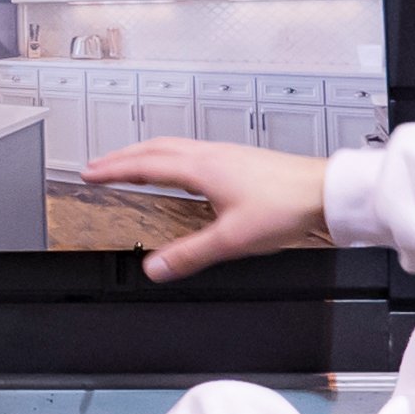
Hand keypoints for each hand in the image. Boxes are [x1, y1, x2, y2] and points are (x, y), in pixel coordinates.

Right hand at [86, 135, 331, 284]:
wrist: (324, 191)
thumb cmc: (286, 206)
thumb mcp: (232, 240)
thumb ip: (190, 254)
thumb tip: (154, 267)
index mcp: (202, 168)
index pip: (145, 164)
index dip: (114, 169)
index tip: (90, 173)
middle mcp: (211, 155)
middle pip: (155, 148)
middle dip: (122, 156)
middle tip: (98, 164)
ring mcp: (225, 154)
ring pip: (174, 146)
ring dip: (145, 153)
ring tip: (129, 163)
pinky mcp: (238, 160)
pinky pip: (191, 151)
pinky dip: (169, 156)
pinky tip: (179, 169)